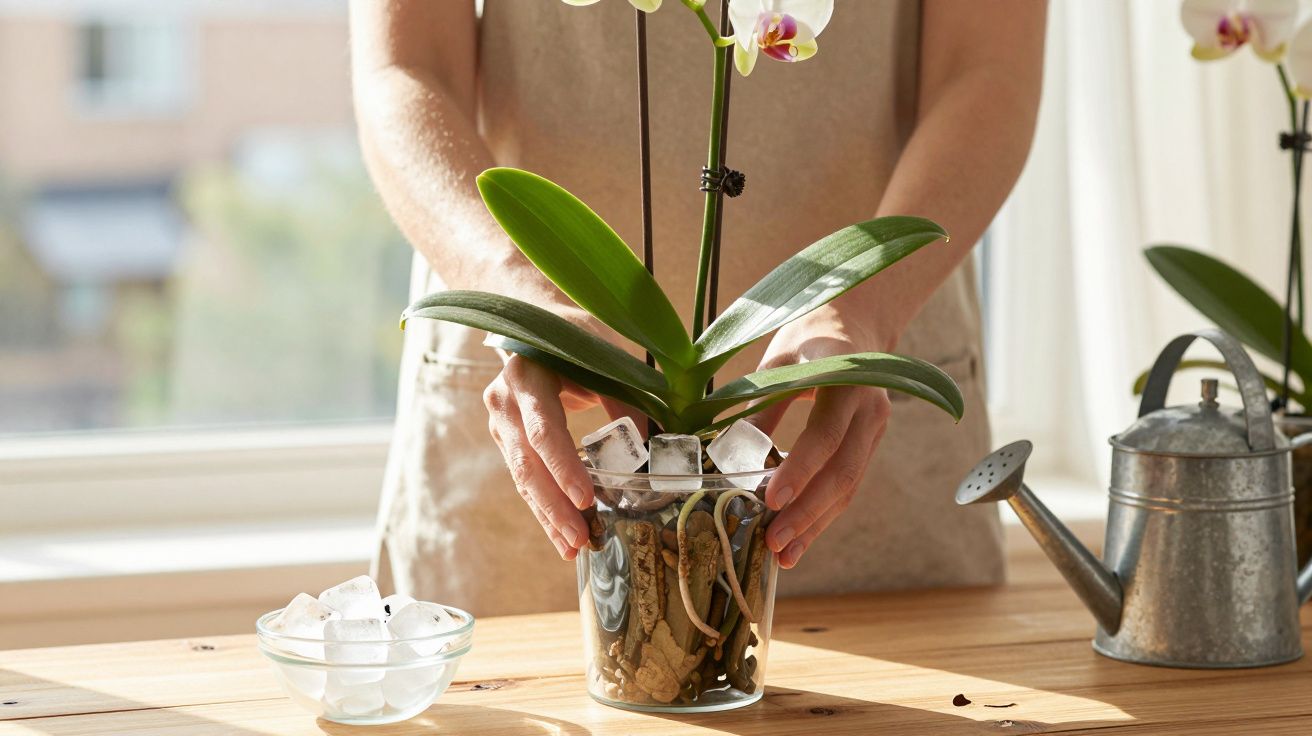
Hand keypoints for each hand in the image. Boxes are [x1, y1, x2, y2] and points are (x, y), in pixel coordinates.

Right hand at [483, 311, 640, 560]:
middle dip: (555, 505)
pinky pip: (526, 480)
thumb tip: (652, 443)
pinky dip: (545, 509)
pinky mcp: (507, 440)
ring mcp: (501, 423)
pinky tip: (563, 538)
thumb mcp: (602, 354)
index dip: (564, 466)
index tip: (587, 498)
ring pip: (523, 478)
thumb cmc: (574, 335)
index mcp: (527, 375)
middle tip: (582, 538)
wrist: (534, 320)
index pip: (543, 428)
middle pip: (528, 463)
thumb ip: (624, 396)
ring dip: (549, 516)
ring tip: (575, 547)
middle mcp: (505, 401)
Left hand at [747, 306, 893, 568]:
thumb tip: (733, 454)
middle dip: (807, 512)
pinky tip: (800, 541)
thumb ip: (762, 405)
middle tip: (774, 542)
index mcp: (846, 377)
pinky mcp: (870, 445)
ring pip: (849, 486)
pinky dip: (823, 515)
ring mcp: (875, 428)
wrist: (854, 323)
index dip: (799, 469)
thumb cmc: (807, 336)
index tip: (770, 499)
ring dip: (816, 524)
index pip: (825, 433)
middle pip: (843, 470)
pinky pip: (848, 485)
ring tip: (784, 555)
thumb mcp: (778, 360)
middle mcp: (869, 406)